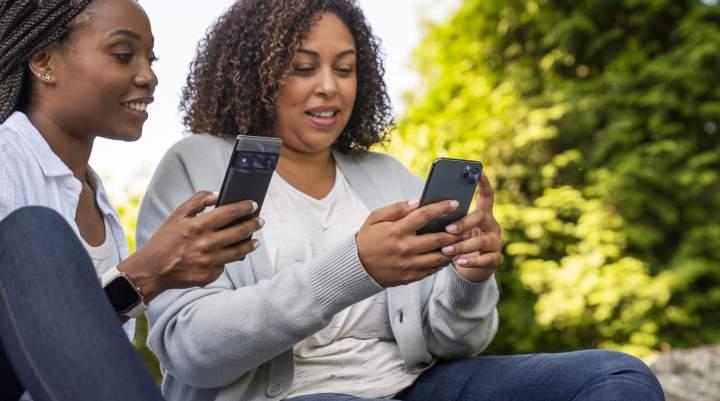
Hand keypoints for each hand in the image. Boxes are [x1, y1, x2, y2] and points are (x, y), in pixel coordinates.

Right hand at [119, 191, 262, 301]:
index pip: (229, 213)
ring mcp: (209, 262)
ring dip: (250, 244)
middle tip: (260, 221)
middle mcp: (206, 244)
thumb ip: (197, 201)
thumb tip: (218, 194)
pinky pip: (224, 266)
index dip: (245, 207)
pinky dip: (227, 260)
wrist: (152, 270)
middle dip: (253, 225)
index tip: (254, 204)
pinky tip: (229, 256)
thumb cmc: (164, 241)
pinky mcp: (209, 276)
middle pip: (239, 232)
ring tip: (255, 241)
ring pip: (238, 252)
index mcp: (198, 226)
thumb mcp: (177, 215)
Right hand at [356, 199, 462, 286]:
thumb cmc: (368, 238)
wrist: (357, 266)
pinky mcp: (410, 276)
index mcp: (396, 231)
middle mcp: (405, 248)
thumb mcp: (376, 218)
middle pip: (438, 239)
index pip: (424, 215)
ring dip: (452, 249)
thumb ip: (397, 208)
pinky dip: (442, 262)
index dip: (441, 207)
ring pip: (439, 257)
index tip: (454, 203)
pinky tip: (447, 254)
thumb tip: (418, 201)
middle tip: (465, 225)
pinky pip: (432, 270)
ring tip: (460, 240)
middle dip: (455, 231)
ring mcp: (408, 264)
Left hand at [440, 173, 501, 282]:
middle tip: (448, 228)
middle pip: (481, 217)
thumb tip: (425, 206)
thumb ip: (446, 218)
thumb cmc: (456, 242)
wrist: (470, 268)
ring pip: (482, 241)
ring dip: (463, 245)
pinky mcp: (494, 259)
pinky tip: (458, 261)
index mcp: (483, 213)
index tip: (479, 171)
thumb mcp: (452, 228)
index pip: (487, 195)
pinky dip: (470, 260)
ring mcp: (495, 242)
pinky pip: (485, 259)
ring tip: (447, 249)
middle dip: (464, 222)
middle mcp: (492, 225)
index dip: (484, 183)